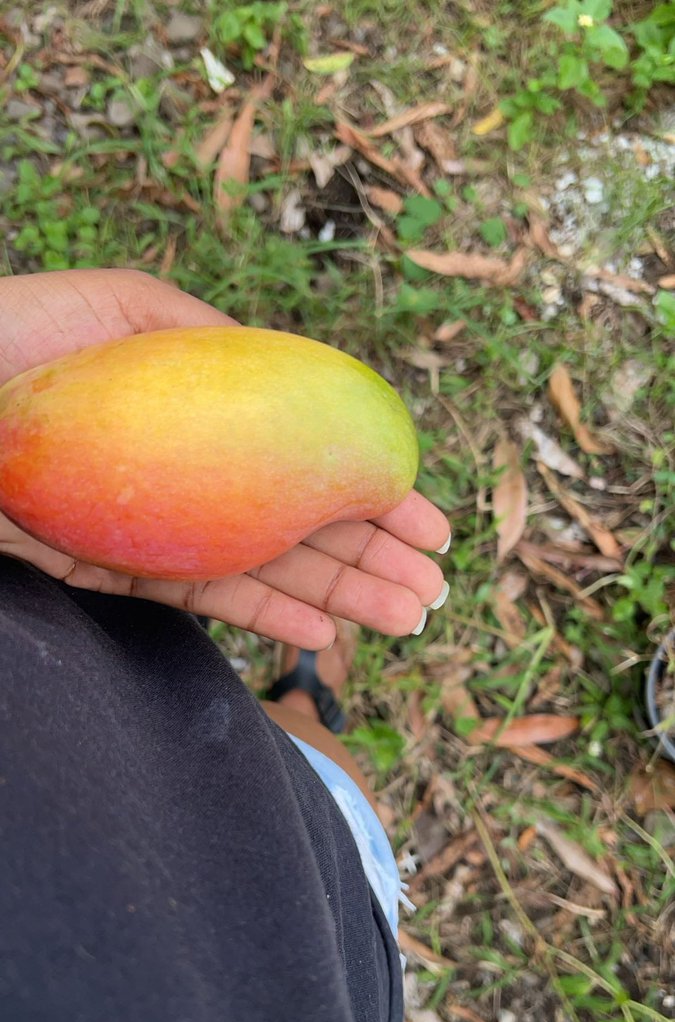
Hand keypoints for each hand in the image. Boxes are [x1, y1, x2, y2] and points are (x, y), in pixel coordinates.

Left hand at [0, 269, 450, 648]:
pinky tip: (323, 631)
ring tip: (405, 618)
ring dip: (341, 597)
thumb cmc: (16, 341)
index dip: (372, 493)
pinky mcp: (117, 569)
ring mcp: (159, 525)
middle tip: (432, 591)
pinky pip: (205, 598)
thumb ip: (210, 338)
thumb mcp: (125, 309)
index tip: (430, 524)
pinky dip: (265, 616)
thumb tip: (293, 376)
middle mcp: (193, 474)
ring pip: (266, 570)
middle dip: (372, 560)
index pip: (306, 457)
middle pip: (298, 524)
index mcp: (205, 412)